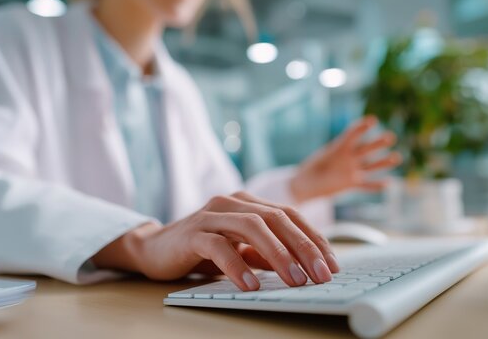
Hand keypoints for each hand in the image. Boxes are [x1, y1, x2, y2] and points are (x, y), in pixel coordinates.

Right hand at [92, 192, 339, 290]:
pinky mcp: (192, 233)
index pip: (290, 215)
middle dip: (304, 247)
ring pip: (253, 227)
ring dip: (279, 254)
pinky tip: (251, 285)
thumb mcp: (242, 251)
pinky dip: (238, 266)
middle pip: (277, 219)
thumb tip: (306, 268)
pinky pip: (219, 247)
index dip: (314, 238)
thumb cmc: (203, 250)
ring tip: (295, 280)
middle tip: (321, 274)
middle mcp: (233, 202)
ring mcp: (211, 215)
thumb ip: (268, 254)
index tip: (332, 264)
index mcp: (248, 203)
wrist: (154, 248)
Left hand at [290, 115, 400, 202]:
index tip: (372, 120)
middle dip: (377, 144)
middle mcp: (348, 158)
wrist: (307, 184)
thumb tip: (319, 166)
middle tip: (391, 137)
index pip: (351, 136)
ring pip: (370, 166)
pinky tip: (388, 183)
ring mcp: (351, 170)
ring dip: (383, 162)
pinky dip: (376, 185)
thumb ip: (320, 163)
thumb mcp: (314, 163)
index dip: (361, 128)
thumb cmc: (309, 169)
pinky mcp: (351, 183)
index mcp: (338, 149)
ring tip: (397, 157)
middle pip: (365, 149)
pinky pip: (366, 185)